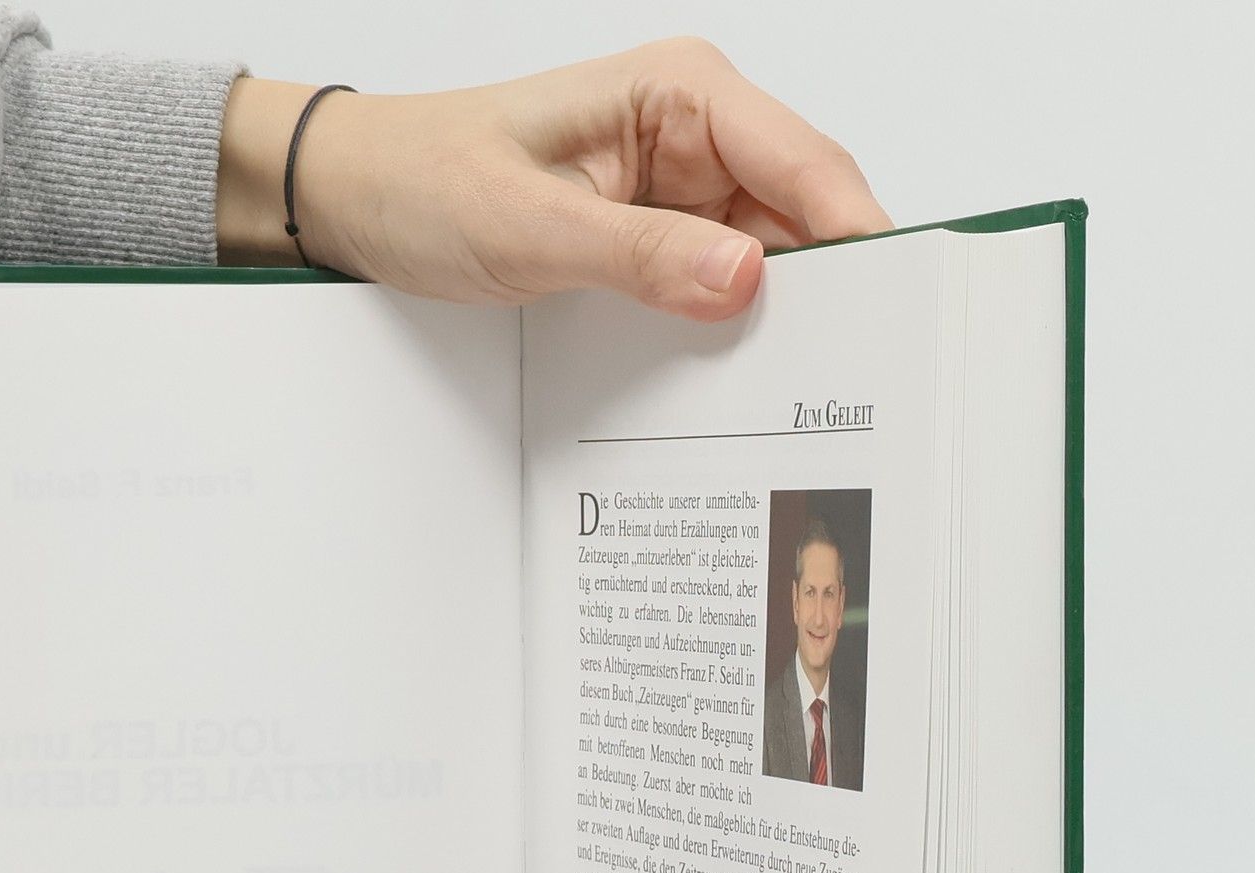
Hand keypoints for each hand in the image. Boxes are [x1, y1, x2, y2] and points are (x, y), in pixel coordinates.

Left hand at [217, 40, 887, 317]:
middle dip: (829, 293)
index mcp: (681, 95)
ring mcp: (680, 192)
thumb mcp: (525, 226)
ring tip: (800, 397)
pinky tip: (735, 384)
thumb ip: (637, 256)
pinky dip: (727, 334)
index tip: (892, 309)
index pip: (805, 165)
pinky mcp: (655, 241)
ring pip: (767, 264)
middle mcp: (697, 135)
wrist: (362, 200)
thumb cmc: (426, 181)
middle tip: (853, 379)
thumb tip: (743, 279)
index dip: (858, 236)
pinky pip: (715, 289)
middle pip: (802, 220)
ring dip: (778, 325)